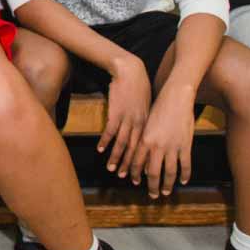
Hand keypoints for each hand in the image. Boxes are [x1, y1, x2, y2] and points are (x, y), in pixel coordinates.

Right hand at [98, 53, 150, 177]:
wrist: (130, 71)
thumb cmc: (139, 87)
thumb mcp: (147, 104)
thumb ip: (146, 119)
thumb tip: (144, 132)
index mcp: (149, 123)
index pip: (145, 148)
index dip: (142, 162)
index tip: (140, 174)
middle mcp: (140, 124)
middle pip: (135, 149)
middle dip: (130, 165)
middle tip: (126, 178)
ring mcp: (127, 119)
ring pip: (122, 143)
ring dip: (116, 157)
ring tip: (111, 169)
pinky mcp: (116, 113)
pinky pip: (110, 131)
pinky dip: (105, 141)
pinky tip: (100, 149)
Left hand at [132, 94, 194, 196]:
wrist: (175, 97)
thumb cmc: (159, 109)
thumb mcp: (147, 125)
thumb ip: (146, 143)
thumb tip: (145, 161)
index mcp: (144, 140)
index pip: (137, 163)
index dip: (135, 175)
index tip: (135, 182)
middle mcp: (156, 146)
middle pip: (153, 173)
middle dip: (152, 186)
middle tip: (153, 195)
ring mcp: (172, 147)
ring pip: (169, 172)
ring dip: (167, 184)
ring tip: (166, 191)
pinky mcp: (185, 145)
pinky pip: (185, 165)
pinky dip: (185, 175)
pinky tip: (184, 181)